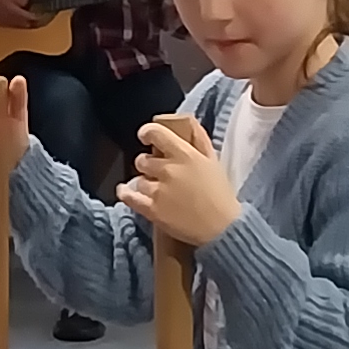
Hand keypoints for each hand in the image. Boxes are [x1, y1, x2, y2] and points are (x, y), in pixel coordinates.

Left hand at [118, 113, 239, 245]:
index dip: (147, 132)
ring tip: (155, 189)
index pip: (156, 133)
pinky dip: (126, 193)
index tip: (145, 136)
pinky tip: (125, 191)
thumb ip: (199, 139)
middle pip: (143, 160)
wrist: (223, 228)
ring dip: (144, 182)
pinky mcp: (152, 210)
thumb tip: (187, 119)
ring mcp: (158, 191)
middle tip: (157, 172)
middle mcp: (168, 170)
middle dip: (148, 164)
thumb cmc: (221, 194)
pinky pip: (130, 198)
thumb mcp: (213, 161)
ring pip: (139, 179)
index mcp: (184, 155)